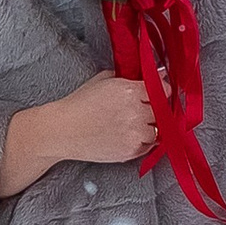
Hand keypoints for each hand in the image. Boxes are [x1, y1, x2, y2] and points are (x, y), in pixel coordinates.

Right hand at [0, 71, 158, 198]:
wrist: (62, 130)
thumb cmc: (79, 103)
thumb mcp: (104, 80)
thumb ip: (131, 76)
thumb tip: (155, 73)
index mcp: (129, 90)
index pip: (163, 89)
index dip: (161, 91)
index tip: (158, 94)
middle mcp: (136, 112)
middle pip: (162, 110)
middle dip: (155, 109)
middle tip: (143, 110)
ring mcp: (135, 133)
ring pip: (158, 130)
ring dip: (150, 126)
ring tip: (134, 124)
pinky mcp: (131, 151)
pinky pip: (148, 146)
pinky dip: (143, 141)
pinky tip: (129, 135)